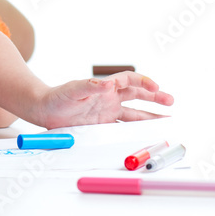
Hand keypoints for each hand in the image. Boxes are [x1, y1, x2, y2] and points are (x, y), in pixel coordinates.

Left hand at [34, 72, 174, 128]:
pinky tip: (147, 135)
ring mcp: (108, 111)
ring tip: (168, 120)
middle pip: (137, 95)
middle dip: (155, 97)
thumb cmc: (57, 97)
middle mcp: (109, 98)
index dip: (143, 82)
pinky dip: (137, 130)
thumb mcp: (72, 91)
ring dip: (150, 116)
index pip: (128, 80)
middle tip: (170, 101)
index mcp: (104, 87)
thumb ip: (88, 87)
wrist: (44, 110)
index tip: (156, 87)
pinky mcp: (104, 125)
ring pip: (134, 113)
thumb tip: (107, 83)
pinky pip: (124, 127)